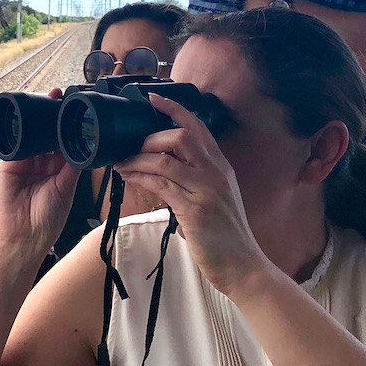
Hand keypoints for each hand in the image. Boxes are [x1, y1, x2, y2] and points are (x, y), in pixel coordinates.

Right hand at [0, 90, 81, 252]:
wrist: (24, 236)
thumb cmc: (47, 219)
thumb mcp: (66, 187)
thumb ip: (73, 164)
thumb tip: (84, 143)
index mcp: (59, 169)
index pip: (64, 142)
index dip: (69, 128)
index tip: (76, 112)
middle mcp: (42, 163)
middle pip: (48, 135)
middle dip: (55, 120)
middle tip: (62, 103)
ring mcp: (25, 161)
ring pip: (33, 135)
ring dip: (39, 121)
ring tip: (49, 107)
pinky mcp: (9, 163)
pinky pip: (15, 143)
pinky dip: (20, 131)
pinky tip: (28, 122)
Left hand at [115, 94, 265, 295]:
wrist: (244, 267)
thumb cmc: (226, 236)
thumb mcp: (216, 199)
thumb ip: (196, 180)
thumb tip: (164, 169)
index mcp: (222, 168)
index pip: (198, 127)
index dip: (174, 109)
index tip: (153, 98)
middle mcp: (216, 173)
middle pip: (180, 137)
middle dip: (150, 137)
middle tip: (131, 146)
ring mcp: (206, 190)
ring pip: (165, 160)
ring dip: (137, 158)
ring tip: (121, 162)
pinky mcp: (194, 210)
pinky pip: (161, 185)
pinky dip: (140, 177)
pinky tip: (129, 177)